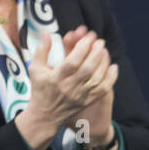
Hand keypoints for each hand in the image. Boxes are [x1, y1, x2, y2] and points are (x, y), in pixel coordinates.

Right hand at [15, 29, 107, 149]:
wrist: (45, 116)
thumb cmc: (40, 89)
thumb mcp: (35, 69)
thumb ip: (41, 50)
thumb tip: (47, 33)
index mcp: (56, 78)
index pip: (72, 61)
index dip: (82, 47)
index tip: (88, 37)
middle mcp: (68, 87)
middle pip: (87, 69)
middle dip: (95, 52)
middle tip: (99, 41)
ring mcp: (79, 96)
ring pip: (96, 78)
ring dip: (103, 63)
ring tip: (104, 51)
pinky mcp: (87, 101)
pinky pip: (103, 89)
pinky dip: (110, 78)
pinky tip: (113, 66)